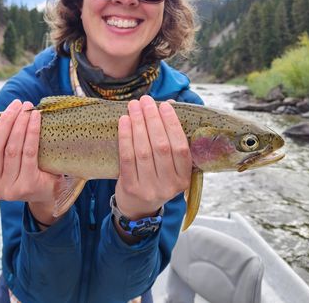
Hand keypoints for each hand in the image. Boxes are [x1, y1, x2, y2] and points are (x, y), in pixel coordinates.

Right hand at [0, 99, 60, 223]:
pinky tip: (35, 118)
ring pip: (12, 149)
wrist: (48, 190)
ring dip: (20, 124)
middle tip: (16, 104)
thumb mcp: (5, 151)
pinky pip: (29, 153)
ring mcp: (9, 189)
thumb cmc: (23, 166)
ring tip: (28, 108)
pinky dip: (32, 132)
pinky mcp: (27, 186)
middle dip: (5, 122)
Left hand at [115, 96, 191, 220]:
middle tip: (146, 100)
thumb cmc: (156, 178)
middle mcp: (169, 185)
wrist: (137, 207)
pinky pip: (127, 157)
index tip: (164, 105)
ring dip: (138, 124)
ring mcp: (149, 188)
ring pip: (143, 150)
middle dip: (152, 119)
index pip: (180, 148)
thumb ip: (171, 138)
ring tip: (134, 106)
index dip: (172, 125)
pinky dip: (125, 137)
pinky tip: (124, 121)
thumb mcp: (169, 166)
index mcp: (184, 178)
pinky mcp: (130, 187)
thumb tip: (169, 104)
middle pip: (161, 146)